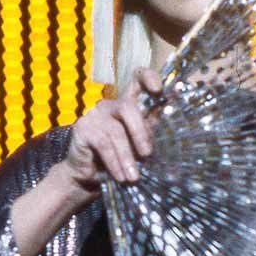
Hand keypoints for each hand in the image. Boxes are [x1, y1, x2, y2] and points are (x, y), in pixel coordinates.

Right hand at [64, 67, 160, 202]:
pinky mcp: (82, 128)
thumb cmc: (119, 157)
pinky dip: (114, 162)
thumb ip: (151, 131)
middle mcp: (110, 105)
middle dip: (140, 132)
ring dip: (127, 156)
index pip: (137, 80)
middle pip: (128, 106)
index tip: (159, 90)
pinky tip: (120, 176)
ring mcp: (95, 114)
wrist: (90, 176)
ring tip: (133, 177)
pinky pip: (103, 144)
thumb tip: (172, 120)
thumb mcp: (138, 144)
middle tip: (147, 155)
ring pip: (116, 131)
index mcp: (127, 104)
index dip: (148, 78)